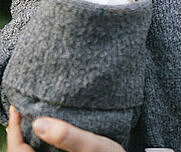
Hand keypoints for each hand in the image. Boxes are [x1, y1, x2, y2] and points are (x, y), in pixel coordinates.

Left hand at [7, 105, 124, 151]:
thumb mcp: (94, 147)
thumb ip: (68, 136)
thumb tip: (39, 122)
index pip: (18, 149)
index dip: (13, 128)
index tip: (16, 105)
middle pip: (23, 151)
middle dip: (21, 130)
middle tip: (25, 106)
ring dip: (32, 136)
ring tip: (38, 114)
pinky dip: (43, 142)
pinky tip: (52, 130)